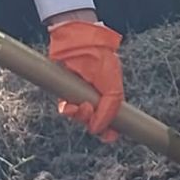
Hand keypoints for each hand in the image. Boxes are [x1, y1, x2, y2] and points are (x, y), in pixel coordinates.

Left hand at [48, 20, 124, 142]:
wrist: (80, 44)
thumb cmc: (101, 61)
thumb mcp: (113, 87)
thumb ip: (110, 110)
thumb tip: (97, 131)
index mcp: (110, 96)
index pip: (111, 120)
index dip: (109, 131)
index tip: (108, 135)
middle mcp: (96, 98)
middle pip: (94, 122)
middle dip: (92, 122)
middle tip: (91, 113)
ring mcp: (80, 96)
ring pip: (80, 118)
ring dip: (80, 116)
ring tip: (81, 106)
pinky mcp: (66, 92)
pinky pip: (66, 110)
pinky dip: (67, 110)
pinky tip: (69, 104)